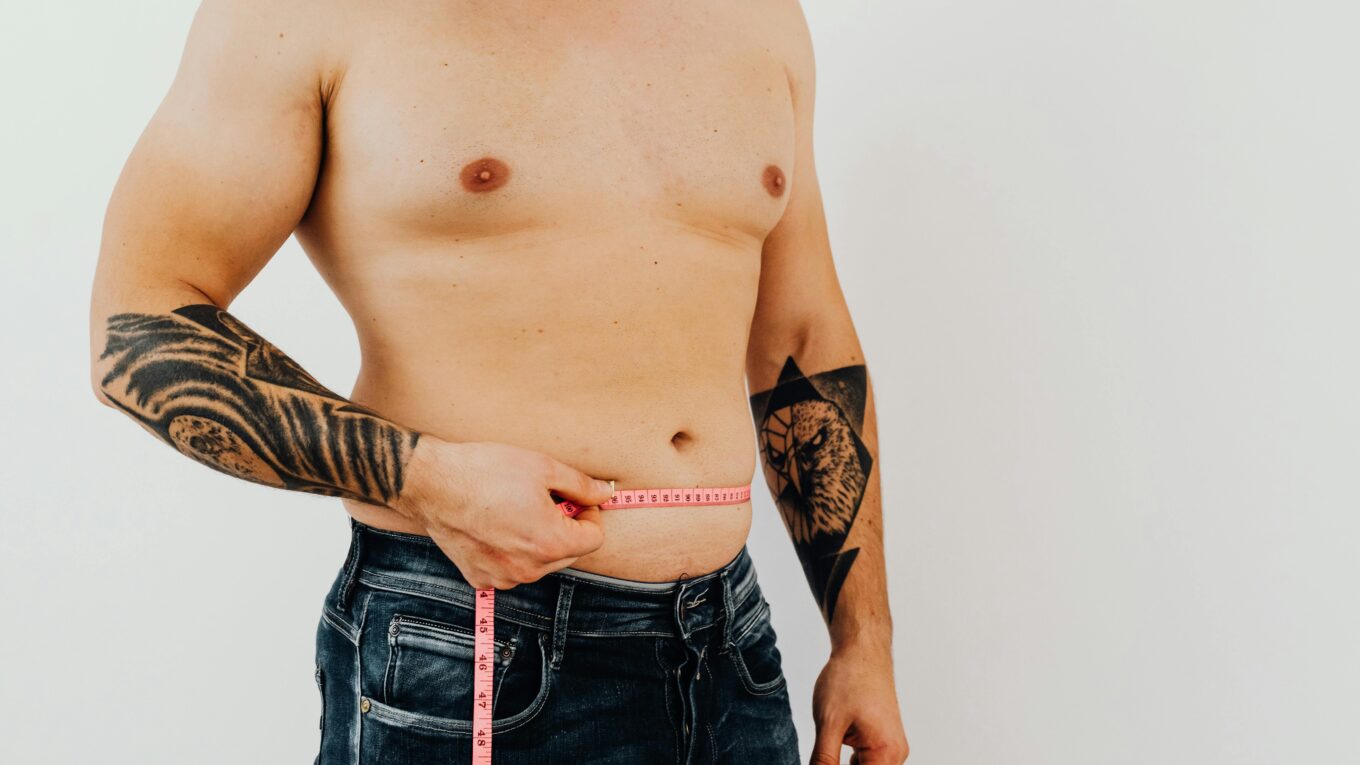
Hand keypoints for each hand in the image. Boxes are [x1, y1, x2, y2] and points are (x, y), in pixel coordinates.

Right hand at [392, 436, 612, 588]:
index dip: (589, 514)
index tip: (573, 499)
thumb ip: (582, 486)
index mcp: (550, 544)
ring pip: (540, 562)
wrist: (433, 483)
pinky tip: (496, 525)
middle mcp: (529, 570)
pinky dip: (511, 551)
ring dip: (539, 540)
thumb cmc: (486, 471)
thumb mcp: (543, 468)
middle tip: (543, 499)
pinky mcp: (480, 578)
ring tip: (516, 510)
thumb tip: (606, 493)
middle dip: (565, 528)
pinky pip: (511, 568)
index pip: (594, 539)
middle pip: (569, 553)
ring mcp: (502, 578)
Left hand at [810, 643, 909, 763]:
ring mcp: (892, 747)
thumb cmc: (848, 679)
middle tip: (822, 753)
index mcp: (886, 754)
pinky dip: (849, 760)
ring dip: (842, 764)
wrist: (862, 650)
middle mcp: (895, 754)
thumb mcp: (828, 724)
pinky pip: (867, 761)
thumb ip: (823, 761)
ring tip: (831, 738)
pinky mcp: (884, 740)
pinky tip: (834, 744)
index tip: (822, 761)